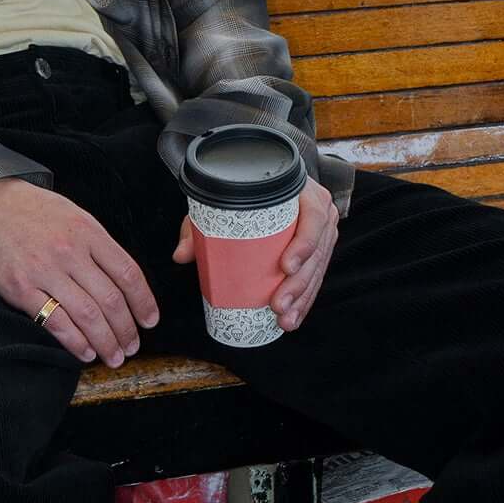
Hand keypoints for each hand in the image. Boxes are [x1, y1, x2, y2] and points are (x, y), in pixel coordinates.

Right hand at [0, 177, 157, 366]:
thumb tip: (120, 278)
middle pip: (111, 300)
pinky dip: (75, 342)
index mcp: (87, 231)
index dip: (144, 302)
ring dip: (106, 342)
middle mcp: (70, 251)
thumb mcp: (71, 214)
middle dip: (127, 330)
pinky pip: (55, 322)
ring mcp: (44, 271)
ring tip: (114, 356)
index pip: (127, 273)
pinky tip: (85, 352)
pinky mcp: (20, 288)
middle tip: (132, 346)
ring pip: (88, 315)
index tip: (150, 320)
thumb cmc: (28, 209)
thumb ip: (96, 244)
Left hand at [173, 175, 339, 331]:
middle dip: (299, 284)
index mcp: (301, 191)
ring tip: (285, 319)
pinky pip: (316, 276)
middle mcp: (318, 210)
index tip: (286, 267)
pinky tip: (293, 316)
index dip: (304, 243)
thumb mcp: (221, 201)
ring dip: (303, 298)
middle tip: (278, 305)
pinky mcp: (319, 249)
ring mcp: (322, 231)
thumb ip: (199, 225)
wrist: (263, 183)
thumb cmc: (245, 192)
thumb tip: (181, 255)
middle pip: (317, 251)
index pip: (313, 216)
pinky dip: (305, 299)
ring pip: (317, 269)